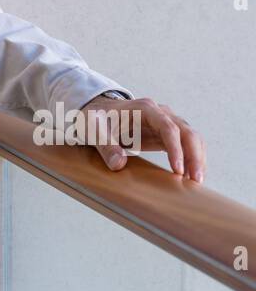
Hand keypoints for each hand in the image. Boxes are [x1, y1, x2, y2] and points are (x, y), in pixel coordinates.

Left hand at [80, 95, 206, 182]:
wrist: (98, 113)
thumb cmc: (96, 118)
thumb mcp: (94, 130)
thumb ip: (105, 145)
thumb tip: (118, 163)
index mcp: (144, 108)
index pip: (168, 126)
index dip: (175, 148)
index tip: (178, 169)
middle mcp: (160, 113)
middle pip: (186, 131)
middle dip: (194, 155)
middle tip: (195, 180)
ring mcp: (166, 122)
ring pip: (191, 138)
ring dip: (197, 158)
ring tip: (196, 182)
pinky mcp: (166, 135)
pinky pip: (186, 145)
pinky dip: (192, 159)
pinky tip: (192, 176)